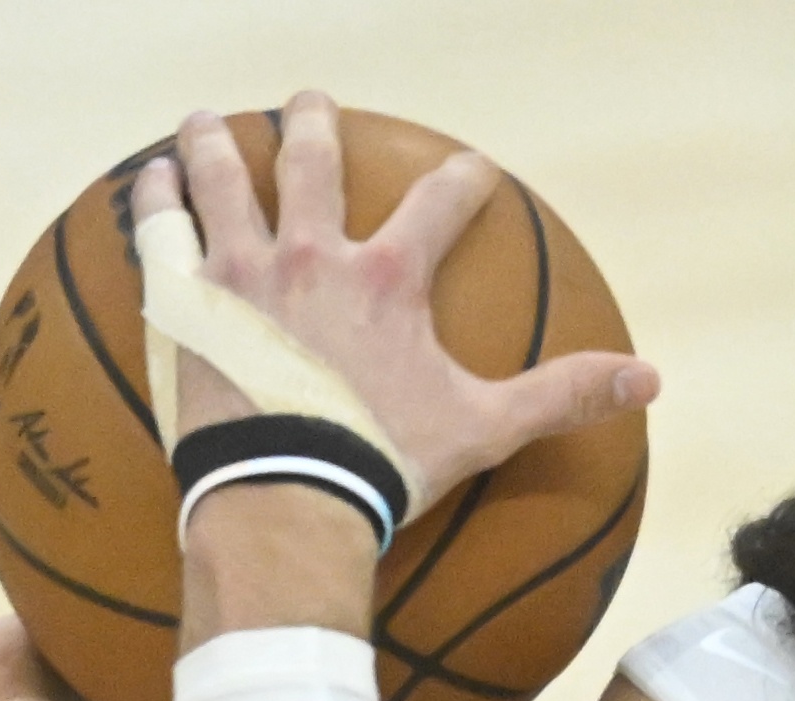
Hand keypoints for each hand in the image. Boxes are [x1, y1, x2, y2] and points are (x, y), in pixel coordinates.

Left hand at [132, 91, 659, 507]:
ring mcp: (242, 272)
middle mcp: (313, 253)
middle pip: (313, 159)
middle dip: (315, 124)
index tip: (471, 175)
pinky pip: (160, 233)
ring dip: (215, 144)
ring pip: (224, 178)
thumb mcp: (485, 429)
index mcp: (389, 276)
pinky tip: (146, 182)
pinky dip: (153, 202)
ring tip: (204, 125)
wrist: (287, 500)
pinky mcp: (185, 304)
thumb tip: (648, 379)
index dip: (464, 182)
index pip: (442, 201)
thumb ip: (562, 395)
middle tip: (311, 105)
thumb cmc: (384, 466)